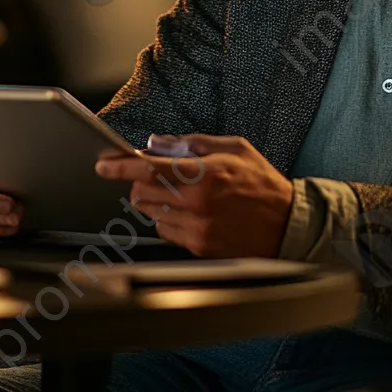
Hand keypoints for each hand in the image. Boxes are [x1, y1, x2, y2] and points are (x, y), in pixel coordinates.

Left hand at [94, 134, 293, 257]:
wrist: (288, 225)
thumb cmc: (262, 182)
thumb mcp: (234, 148)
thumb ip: (191, 143)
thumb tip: (157, 142)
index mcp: (205, 175)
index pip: (150, 169)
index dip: (121, 166)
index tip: (103, 164)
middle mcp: (197, 204)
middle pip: (143, 194)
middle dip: (140, 183)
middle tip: (153, 176)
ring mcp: (197, 230)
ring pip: (152, 215)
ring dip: (155, 202)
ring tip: (178, 194)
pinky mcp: (199, 248)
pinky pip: (166, 233)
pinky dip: (168, 220)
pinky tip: (188, 212)